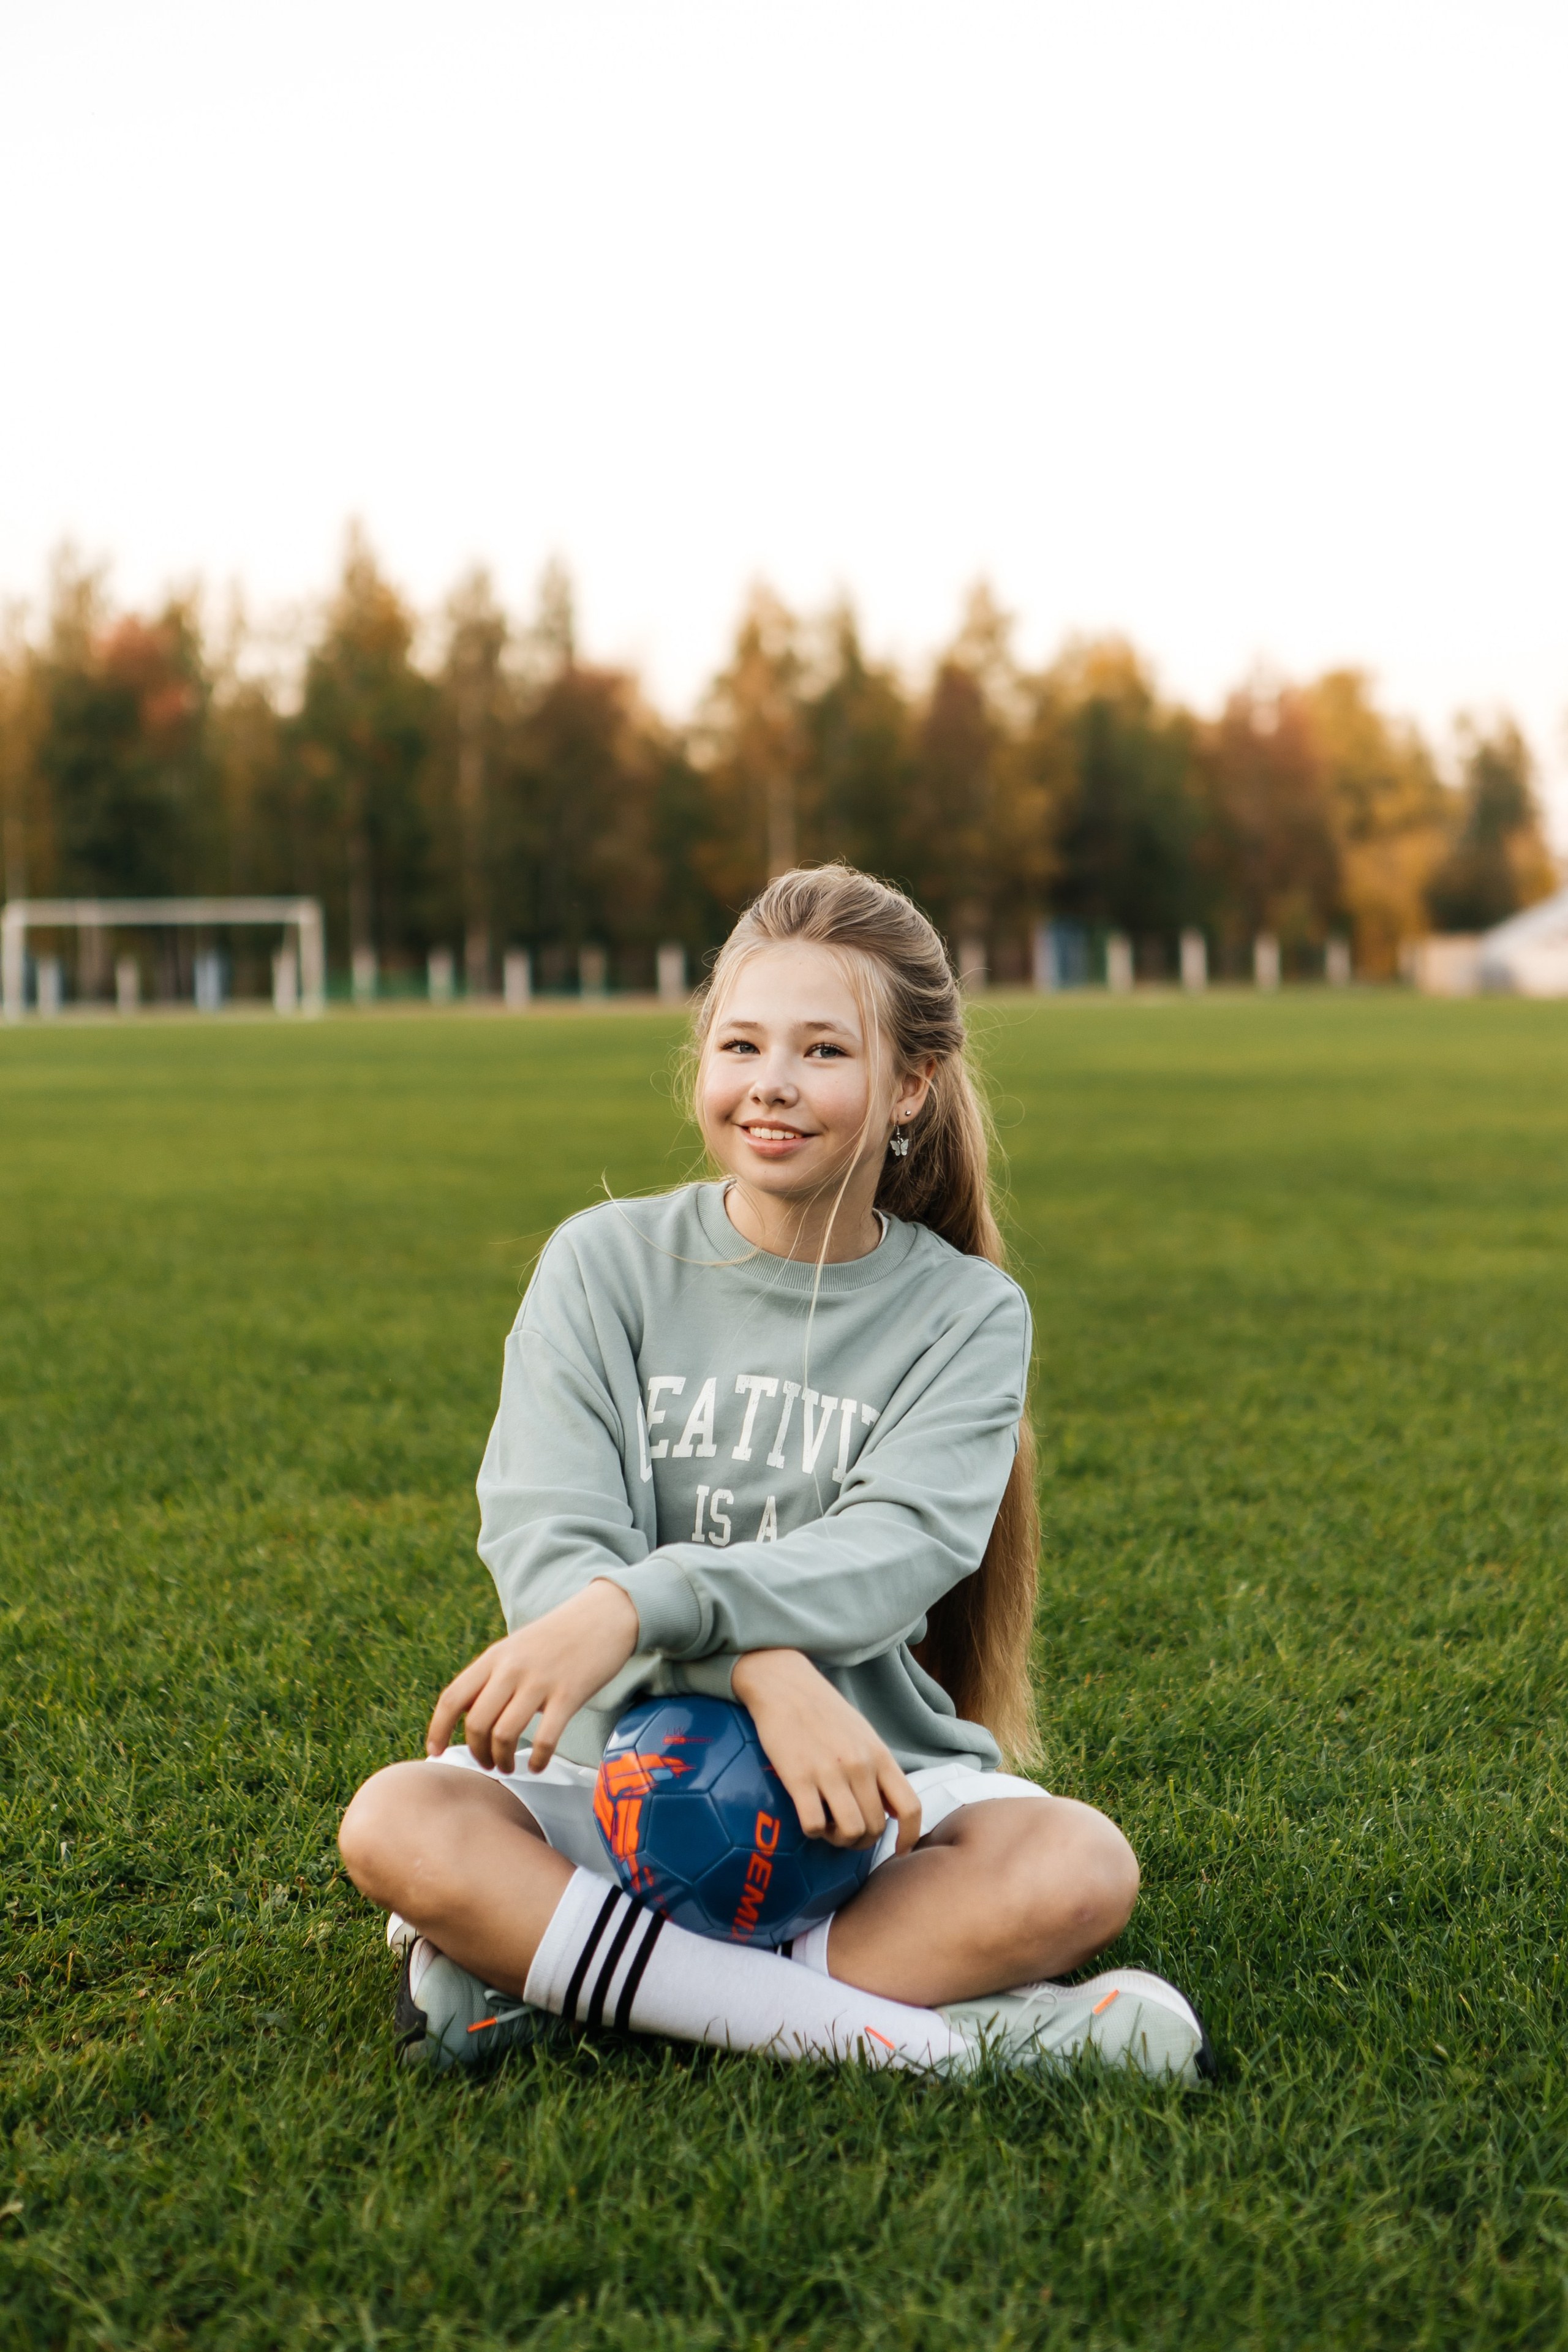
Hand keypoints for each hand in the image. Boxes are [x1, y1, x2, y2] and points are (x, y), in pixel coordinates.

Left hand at [426, 1579, 640, 1773]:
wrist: (604, 1615)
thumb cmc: (559, 1637)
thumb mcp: (516, 1648)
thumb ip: (493, 1676)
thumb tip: (468, 1714)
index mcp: (495, 1657)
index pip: (452, 1697)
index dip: (438, 1729)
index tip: (435, 1752)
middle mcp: (512, 1668)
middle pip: (477, 1723)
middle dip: (477, 1752)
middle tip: (488, 1763)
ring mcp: (540, 1681)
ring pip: (505, 1734)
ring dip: (503, 1759)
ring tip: (509, 1766)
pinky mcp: (569, 1694)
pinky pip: (546, 1738)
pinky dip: (538, 1759)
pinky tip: (538, 1765)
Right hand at [731, 1649, 921, 1853]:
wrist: (785, 1684)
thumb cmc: (824, 1711)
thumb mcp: (863, 1735)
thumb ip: (878, 1769)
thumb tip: (892, 1808)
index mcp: (879, 1755)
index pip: (910, 1806)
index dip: (909, 1836)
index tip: (900, 1850)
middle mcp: (860, 1766)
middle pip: (875, 1827)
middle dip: (863, 1840)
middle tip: (847, 1833)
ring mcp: (830, 1772)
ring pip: (850, 1831)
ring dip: (839, 1839)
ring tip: (829, 1827)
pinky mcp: (799, 1777)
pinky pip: (814, 1825)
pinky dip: (813, 1831)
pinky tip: (808, 1817)